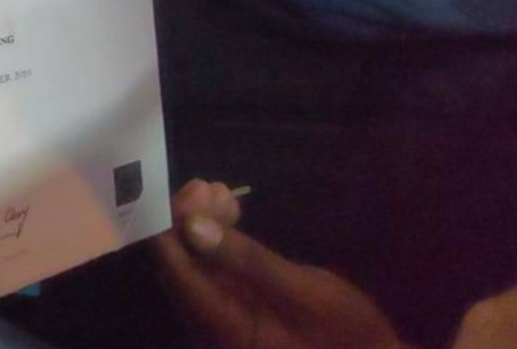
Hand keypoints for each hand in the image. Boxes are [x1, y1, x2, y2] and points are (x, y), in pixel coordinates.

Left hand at [155, 179, 413, 348]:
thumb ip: (246, 260)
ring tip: (219, 190)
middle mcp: (213, 326)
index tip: (183, 193)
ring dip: (201, 226)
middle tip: (205, 185)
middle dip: (186, 223)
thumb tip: (192, 227)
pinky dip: (218, 240)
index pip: (177, 277)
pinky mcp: (240, 308)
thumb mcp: (303, 291)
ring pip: (196, 265)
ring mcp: (226, 317)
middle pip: (180, 269)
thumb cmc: (346, 330)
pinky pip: (215, 270)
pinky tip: (230, 212)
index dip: (170, 231)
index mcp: (224, 328)